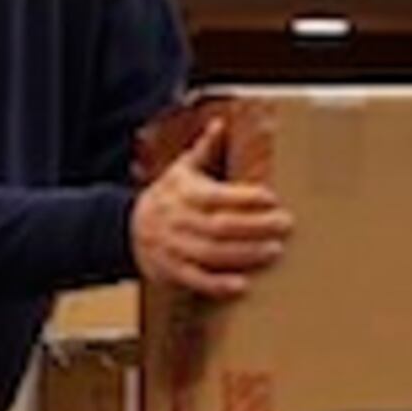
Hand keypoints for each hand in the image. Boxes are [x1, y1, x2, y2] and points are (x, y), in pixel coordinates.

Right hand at [130, 116, 291, 298]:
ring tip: (274, 250)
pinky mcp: (172, 271)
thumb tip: (220, 125)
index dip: (245, 197)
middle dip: (255, 226)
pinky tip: (242, 285)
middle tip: (285, 224)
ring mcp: (174, 247)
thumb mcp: (180, 170)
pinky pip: (196, 280)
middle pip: (220, 226)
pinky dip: (218, 284)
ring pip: (212, 253)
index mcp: (184, 193)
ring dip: (245, 254)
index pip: (217, 195)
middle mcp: (178, 220)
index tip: (272, 197)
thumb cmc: (166, 196)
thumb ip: (204, 149)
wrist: (126, 227)